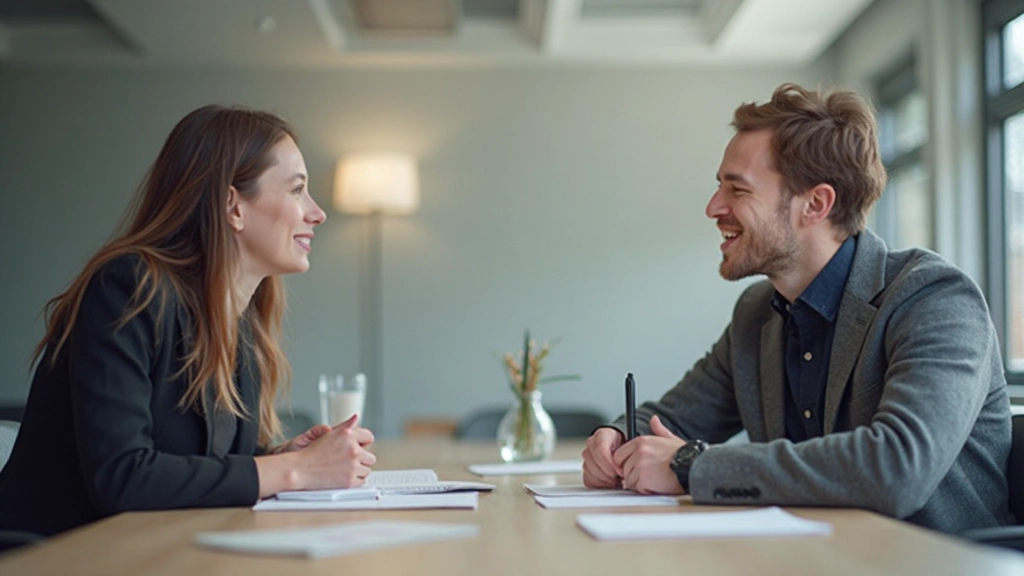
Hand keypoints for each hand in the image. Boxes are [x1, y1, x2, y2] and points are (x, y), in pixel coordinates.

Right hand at [255, 415, 376, 496]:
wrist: (300, 470)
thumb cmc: (311, 453)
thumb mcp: (328, 434)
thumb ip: (345, 426)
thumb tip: (356, 418)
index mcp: (348, 435)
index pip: (369, 437)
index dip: (363, 443)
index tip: (359, 446)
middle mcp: (353, 450)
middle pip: (370, 456)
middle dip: (361, 459)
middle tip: (347, 460)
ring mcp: (352, 466)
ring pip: (367, 469)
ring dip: (358, 470)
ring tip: (343, 468)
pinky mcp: (350, 480)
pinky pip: (362, 481)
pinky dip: (354, 480)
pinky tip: (343, 476)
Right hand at [582, 427, 625, 487]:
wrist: (623, 454)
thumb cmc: (625, 450)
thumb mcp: (629, 448)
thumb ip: (624, 454)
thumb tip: (621, 467)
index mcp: (602, 435)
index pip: (600, 450)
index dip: (610, 464)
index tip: (619, 471)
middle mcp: (592, 443)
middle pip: (593, 462)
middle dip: (607, 473)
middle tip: (617, 476)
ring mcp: (587, 455)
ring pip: (589, 471)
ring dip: (603, 479)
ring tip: (614, 479)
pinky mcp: (585, 468)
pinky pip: (587, 479)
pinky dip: (598, 484)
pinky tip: (607, 482)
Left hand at [613, 415, 685, 494]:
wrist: (693, 467)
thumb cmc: (684, 456)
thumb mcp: (670, 439)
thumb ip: (659, 430)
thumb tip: (654, 419)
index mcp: (641, 441)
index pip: (619, 455)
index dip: (627, 464)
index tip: (638, 468)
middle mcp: (638, 451)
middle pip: (624, 469)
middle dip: (634, 475)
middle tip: (650, 475)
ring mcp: (640, 464)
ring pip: (630, 481)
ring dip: (641, 484)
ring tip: (656, 479)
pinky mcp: (644, 478)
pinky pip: (638, 489)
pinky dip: (647, 490)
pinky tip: (658, 485)